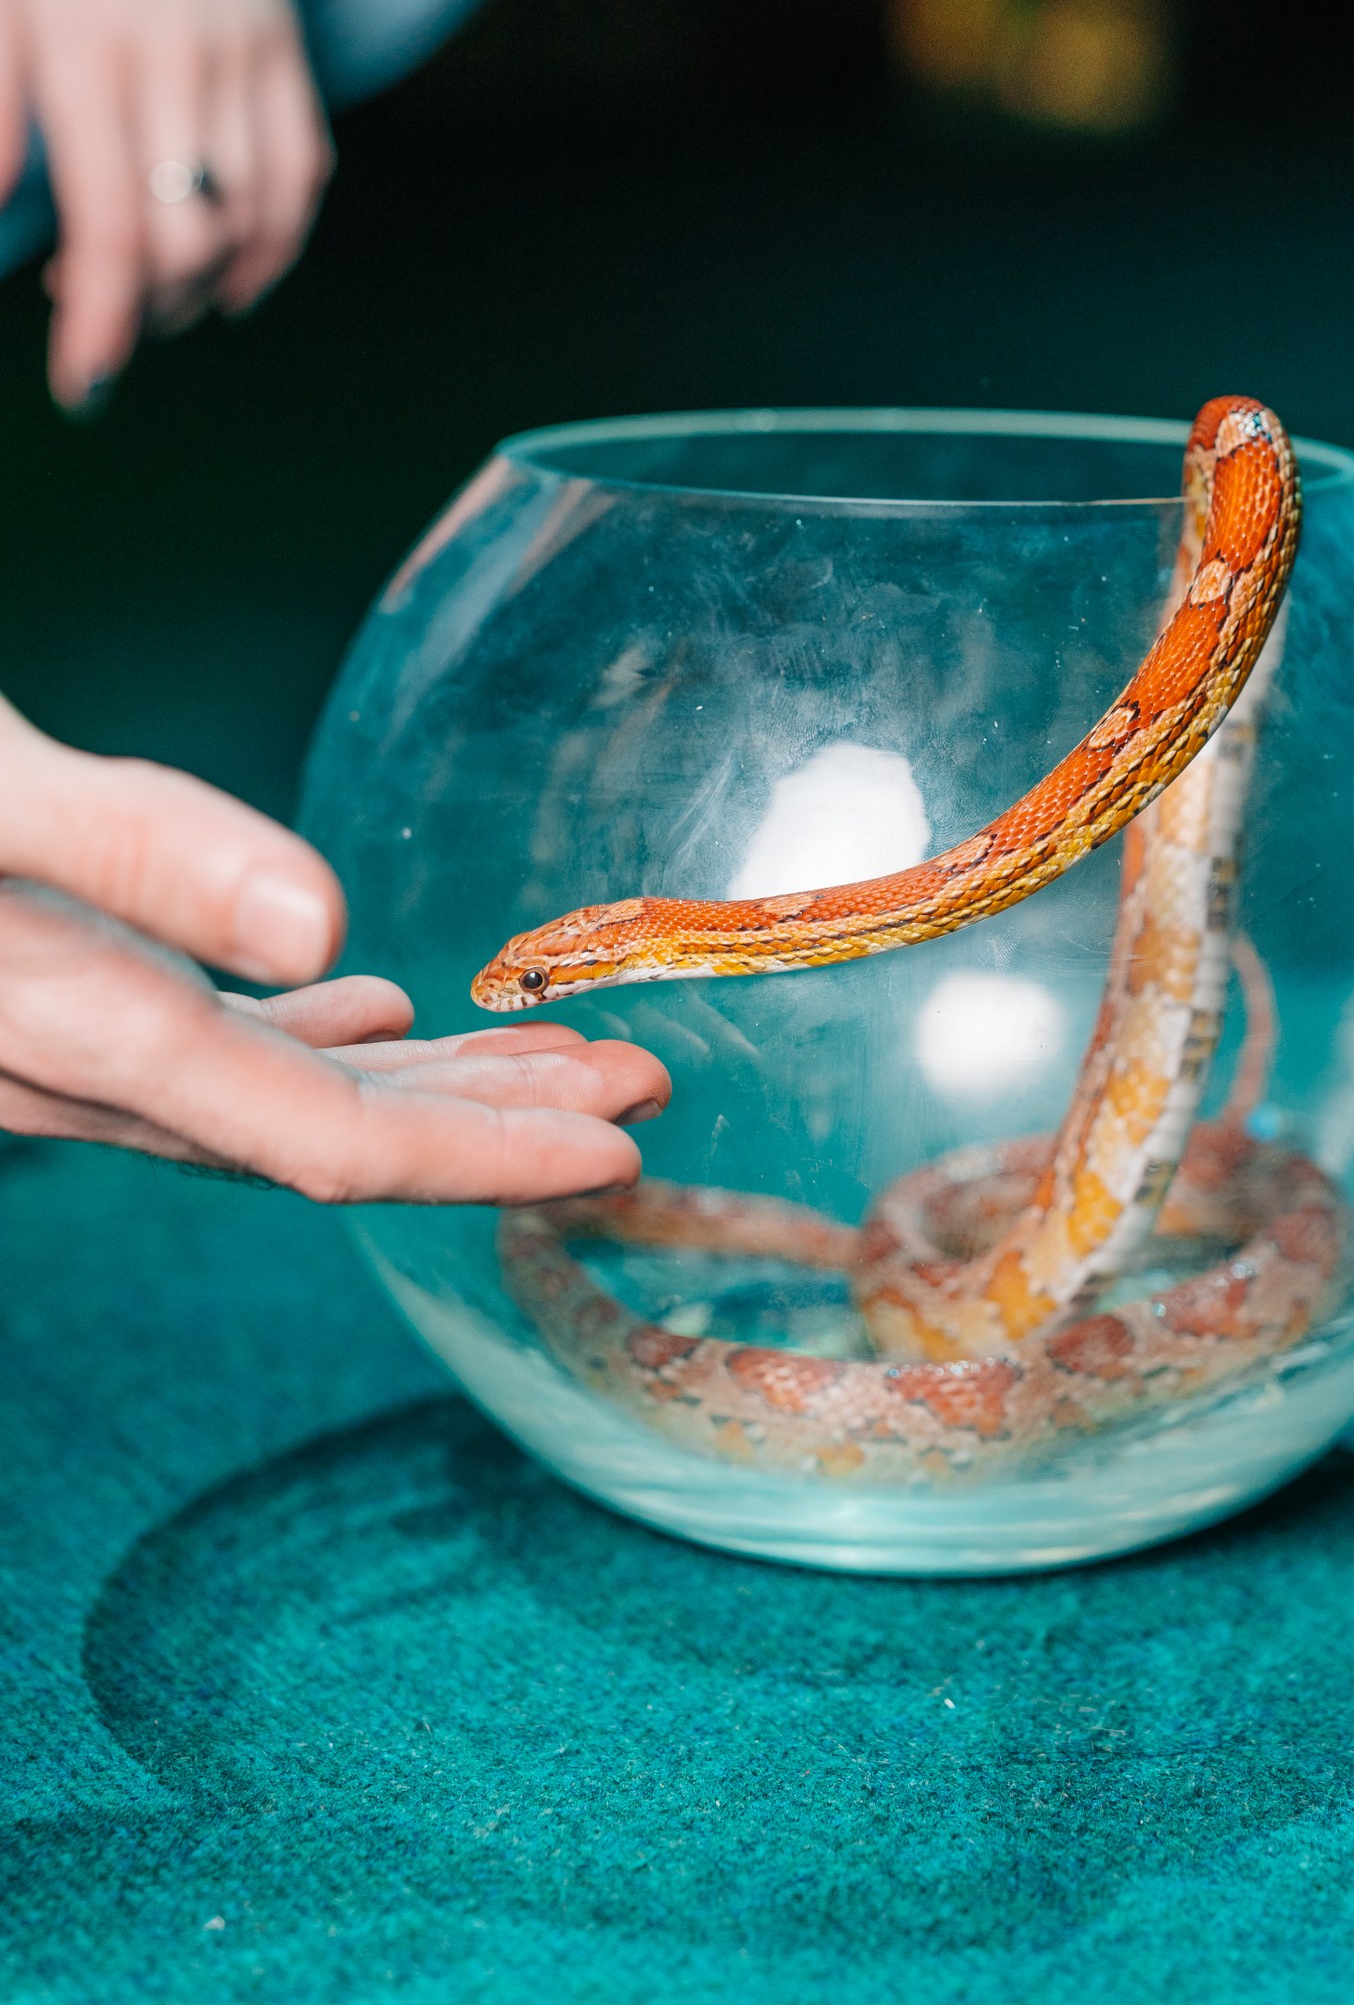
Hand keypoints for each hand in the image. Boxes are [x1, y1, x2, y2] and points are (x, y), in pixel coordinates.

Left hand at [0, 0, 333, 406]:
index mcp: (90, 53)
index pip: (115, 236)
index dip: (101, 329)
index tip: (81, 385)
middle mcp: (178, 63)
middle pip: (189, 246)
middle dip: (145, 316)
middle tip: (100, 332)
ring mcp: (244, 53)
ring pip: (254, 221)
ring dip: (207, 288)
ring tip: (161, 304)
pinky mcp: (283, 40)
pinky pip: (301, 171)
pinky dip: (276, 239)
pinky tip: (236, 265)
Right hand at [0, 697, 669, 1201]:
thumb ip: (132, 852)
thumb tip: (318, 924)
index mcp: (84, 1027)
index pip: (330, 1138)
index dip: (485, 1152)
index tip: (617, 1148)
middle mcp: (78, 1065)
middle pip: (331, 1128)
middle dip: (500, 1115)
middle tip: (644, 1086)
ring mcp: (58, 1036)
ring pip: (283, 1088)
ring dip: (429, 1073)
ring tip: (555, 1050)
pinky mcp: (48, 988)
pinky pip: (212, 1048)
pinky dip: (314, 1036)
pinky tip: (376, 1010)